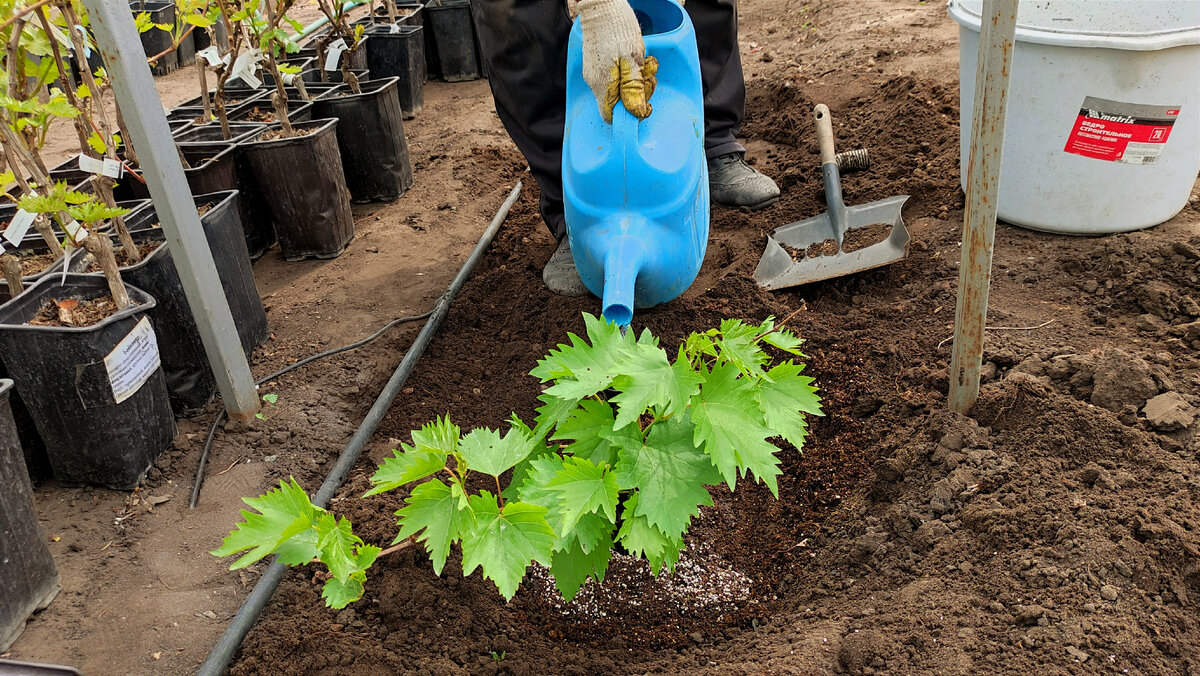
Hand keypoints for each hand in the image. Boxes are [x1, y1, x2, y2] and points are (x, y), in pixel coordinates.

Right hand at [571, 0, 658, 122]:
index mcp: (602, 84)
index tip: (645, 102)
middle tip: (649, 74)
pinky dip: (628, 71)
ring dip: (636, 79)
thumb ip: (633, 87)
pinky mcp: (597, 65)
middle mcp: (594, 82)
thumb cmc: (618, 28)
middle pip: (618, 103)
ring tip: (645, 62)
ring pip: (618, 89)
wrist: (601, 5)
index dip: (630, 114)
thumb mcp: (633, 59)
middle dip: (638, 92)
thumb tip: (636, 112)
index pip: (611, 116)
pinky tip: (636, 58)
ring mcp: (594, 73)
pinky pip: (615, 77)